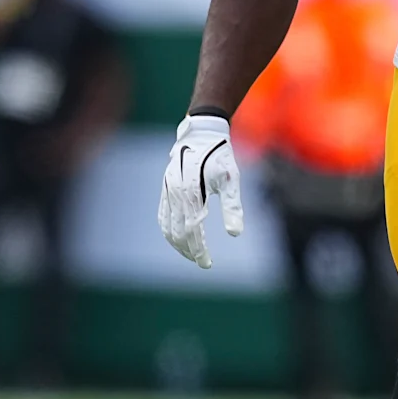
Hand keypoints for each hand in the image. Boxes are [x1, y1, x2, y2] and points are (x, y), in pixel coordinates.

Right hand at [159, 114, 243, 267]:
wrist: (202, 134)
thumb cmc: (220, 156)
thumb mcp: (232, 180)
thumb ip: (232, 206)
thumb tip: (235, 234)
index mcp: (192, 192)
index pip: (193, 230)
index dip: (199, 250)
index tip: (208, 264)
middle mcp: (175, 192)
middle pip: (178, 232)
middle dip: (189, 250)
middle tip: (202, 262)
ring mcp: (167, 190)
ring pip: (167, 226)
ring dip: (178, 244)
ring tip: (191, 254)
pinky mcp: (165, 188)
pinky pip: (162, 215)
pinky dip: (168, 230)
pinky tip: (177, 239)